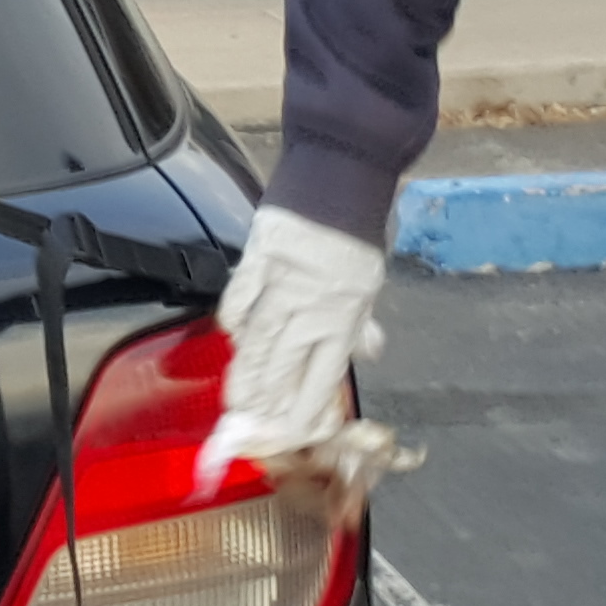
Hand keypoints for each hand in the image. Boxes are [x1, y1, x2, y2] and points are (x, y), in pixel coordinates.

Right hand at [196, 205, 386, 503]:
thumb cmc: (360, 226)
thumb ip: (364, 321)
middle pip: (281, 370)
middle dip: (264, 404)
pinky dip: (234, 323)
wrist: (342, 173)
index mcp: (344, 317)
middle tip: (250, 425)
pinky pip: (238, 302)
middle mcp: (311, 308)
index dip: (302, 412)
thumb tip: (369, 351)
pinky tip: (233, 338)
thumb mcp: (372, 280)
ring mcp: (280, 286)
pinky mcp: (256, 259)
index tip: (289, 432)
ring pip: (256, 345)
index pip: (320, 380)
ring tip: (235, 400)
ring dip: (244, 376)